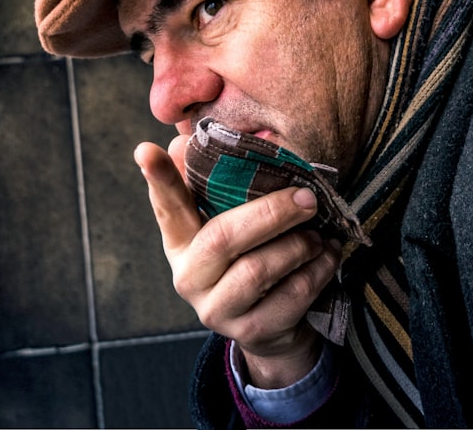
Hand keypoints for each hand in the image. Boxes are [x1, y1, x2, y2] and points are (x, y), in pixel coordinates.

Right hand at [134, 135, 341, 387]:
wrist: (272, 327)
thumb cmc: (251, 258)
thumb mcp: (233, 222)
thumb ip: (215, 185)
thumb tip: (180, 140)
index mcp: (180, 241)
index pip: (167, 205)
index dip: (158, 179)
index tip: (145, 149)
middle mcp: (188, 276)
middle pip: (223, 238)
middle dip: (272, 213)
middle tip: (308, 198)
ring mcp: (216, 309)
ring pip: (258, 270)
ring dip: (298, 246)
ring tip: (317, 234)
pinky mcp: (250, 332)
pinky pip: (290, 297)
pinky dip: (316, 271)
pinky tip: (327, 257)